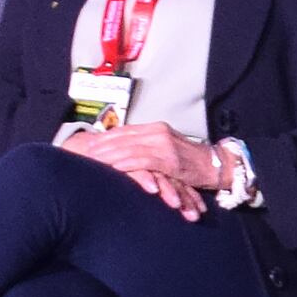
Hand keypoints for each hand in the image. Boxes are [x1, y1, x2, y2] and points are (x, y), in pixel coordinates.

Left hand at [66, 118, 221, 218]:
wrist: (216, 165)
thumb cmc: (191, 162)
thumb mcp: (168, 150)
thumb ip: (148, 148)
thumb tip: (126, 153)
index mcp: (155, 128)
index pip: (124, 131)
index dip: (104, 137)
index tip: (86, 143)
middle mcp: (157, 132)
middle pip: (122, 137)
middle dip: (100, 145)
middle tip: (81, 152)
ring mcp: (163, 144)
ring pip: (128, 147)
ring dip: (107, 155)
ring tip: (91, 161)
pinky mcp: (168, 158)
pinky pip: (140, 160)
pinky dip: (124, 164)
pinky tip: (112, 168)